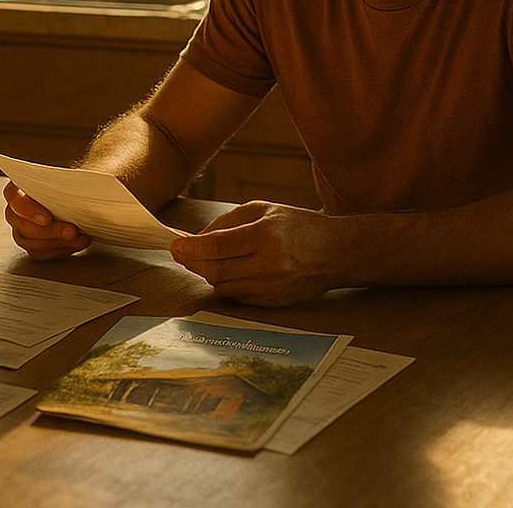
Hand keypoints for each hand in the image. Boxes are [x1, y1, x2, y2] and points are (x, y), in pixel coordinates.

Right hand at [3, 181, 90, 259]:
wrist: (81, 192)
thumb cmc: (75, 178)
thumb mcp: (76, 171)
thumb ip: (78, 174)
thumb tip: (94, 179)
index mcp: (20, 186)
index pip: (13, 197)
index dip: (28, 209)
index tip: (47, 218)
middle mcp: (17, 209)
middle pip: (22, 225)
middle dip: (50, 231)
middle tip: (72, 231)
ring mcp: (23, 228)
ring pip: (30, 242)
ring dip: (57, 243)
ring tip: (79, 238)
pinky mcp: (34, 243)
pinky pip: (41, 253)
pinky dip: (60, 251)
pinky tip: (78, 243)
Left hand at [169, 201, 335, 306]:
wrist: (337, 252)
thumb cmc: (298, 225)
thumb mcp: (263, 210)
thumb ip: (226, 223)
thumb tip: (196, 239)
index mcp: (266, 234)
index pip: (217, 247)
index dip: (191, 248)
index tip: (175, 246)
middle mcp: (271, 264)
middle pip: (216, 270)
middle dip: (194, 262)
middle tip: (183, 254)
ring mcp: (274, 287)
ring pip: (224, 286)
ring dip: (209, 274)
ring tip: (208, 260)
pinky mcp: (276, 302)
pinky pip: (239, 297)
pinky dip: (227, 285)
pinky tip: (229, 272)